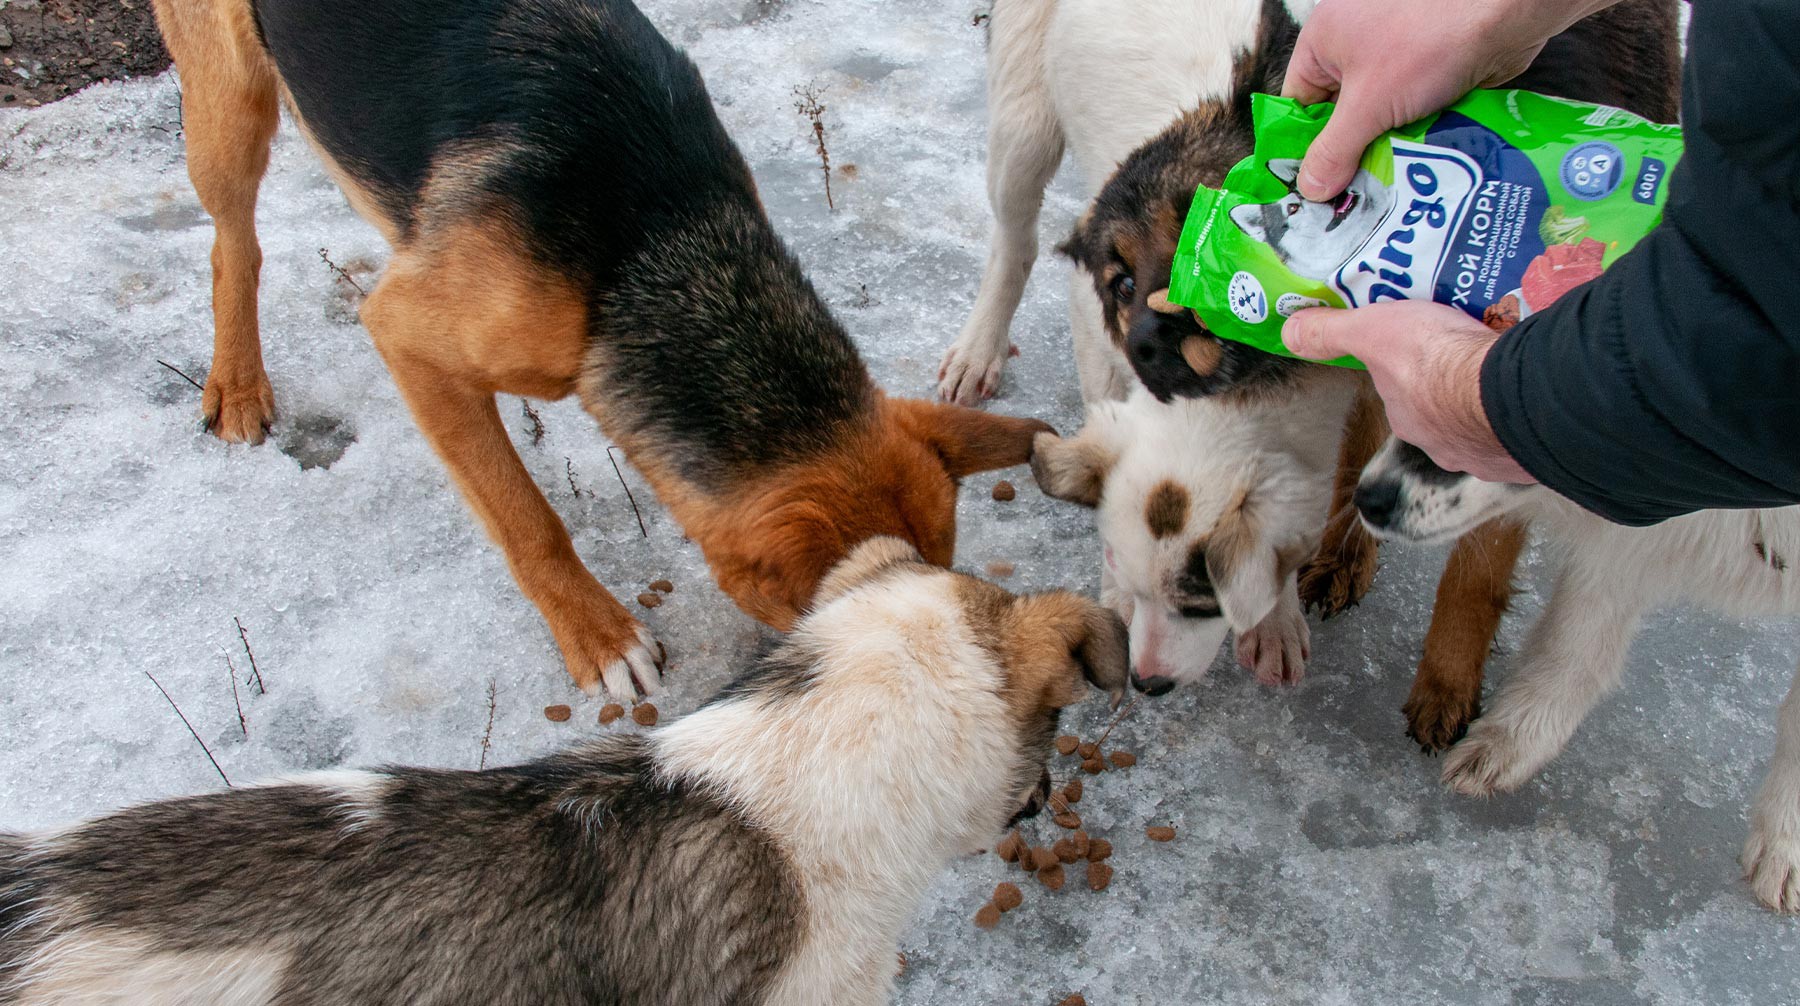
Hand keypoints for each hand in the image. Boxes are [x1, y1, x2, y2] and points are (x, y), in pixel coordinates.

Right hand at [1282, 0, 1613, 200]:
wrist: (1506, 12)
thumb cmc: (1426, 41)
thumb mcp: (1368, 104)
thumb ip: (1335, 150)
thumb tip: (1309, 191)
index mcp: (1326, 41)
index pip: (1299, 104)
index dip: (1301, 147)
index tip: (1308, 189)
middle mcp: (1357, 45)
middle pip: (1340, 115)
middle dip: (1347, 155)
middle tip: (1347, 201)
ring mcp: (1397, 56)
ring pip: (1378, 118)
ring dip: (1383, 150)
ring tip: (1382, 192)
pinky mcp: (1432, 70)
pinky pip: (1410, 113)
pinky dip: (1413, 137)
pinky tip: (1414, 168)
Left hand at [1282, 302, 1535, 483]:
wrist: (1508, 392)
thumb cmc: (1436, 361)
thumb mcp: (1374, 331)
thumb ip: (1332, 333)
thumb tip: (1289, 332)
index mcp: (1406, 416)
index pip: (1404, 391)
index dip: (1413, 370)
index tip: (1429, 348)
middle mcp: (1439, 441)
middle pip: (1444, 408)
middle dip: (1454, 386)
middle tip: (1470, 354)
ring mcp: (1482, 450)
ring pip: (1482, 421)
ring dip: (1488, 400)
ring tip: (1504, 368)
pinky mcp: (1521, 453)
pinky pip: (1522, 431)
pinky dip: (1524, 415)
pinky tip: (1534, 393)